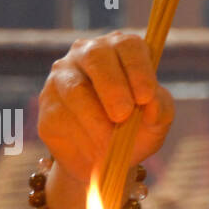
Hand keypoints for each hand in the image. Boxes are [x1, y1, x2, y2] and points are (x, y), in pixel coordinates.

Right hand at [37, 30, 174, 183]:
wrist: (106, 162)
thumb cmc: (136, 132)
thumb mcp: (157, 122)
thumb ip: (161, 108)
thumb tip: (151, 102)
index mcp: (121, 51)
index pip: (128, 46)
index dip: (137, 69)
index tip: (145, 96)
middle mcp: (88, 55)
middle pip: (96, 57)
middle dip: (112, 87)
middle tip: (123, 115)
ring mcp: (63, 76)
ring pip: (75, 89)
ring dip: (95, 118)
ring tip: (110, 143)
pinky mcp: (47, 104)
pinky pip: (60, 115)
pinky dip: (80, 136)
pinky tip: (92, 150)